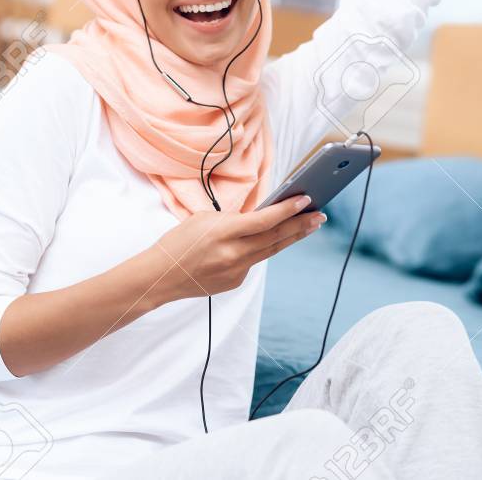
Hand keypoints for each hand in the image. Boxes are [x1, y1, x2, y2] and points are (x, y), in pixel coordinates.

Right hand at [142, 195, 324, 302]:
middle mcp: (234, 254)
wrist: (161, 277)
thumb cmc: (178, 242)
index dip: (288, 210)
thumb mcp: (204, 219)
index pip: (265, 220)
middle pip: (276, 238)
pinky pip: (254, 262)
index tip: (306, 200)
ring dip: (292, 237)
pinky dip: (262, 249)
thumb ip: (234, 220)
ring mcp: (236, 271)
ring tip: (310, 225)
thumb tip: (261, 219)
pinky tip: (269, 241)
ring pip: (271, 250)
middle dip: (301, 225)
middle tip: (321, 216)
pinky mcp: (235, 282)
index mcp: (224, 233)